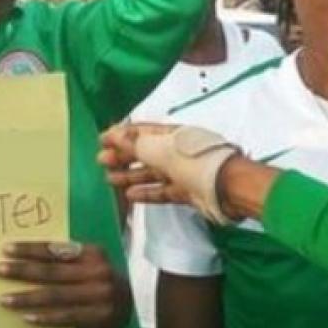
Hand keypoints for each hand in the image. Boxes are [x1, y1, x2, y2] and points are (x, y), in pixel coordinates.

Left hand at [0, 241, 130, 327]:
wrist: (129, 306)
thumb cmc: (97, 281)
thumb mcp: (88, 263)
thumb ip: (65, 259)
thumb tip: (22, 258)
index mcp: (93, 253)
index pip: (56, 249)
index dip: (30, 249)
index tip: (6, 249)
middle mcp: (99, 272)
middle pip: (52, 271)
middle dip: (22, 270)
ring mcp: (100, 296)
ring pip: (56, 295)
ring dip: (27, 297)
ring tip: (4, 299)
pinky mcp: (99, 318)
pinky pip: (66, 317)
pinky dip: (45, 317)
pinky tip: (26, 317)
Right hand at [98, 122, 241, 223]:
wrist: (225, 187)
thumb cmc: (193, 162)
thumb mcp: (160, 149)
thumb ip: (135, 143)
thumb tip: (114, 134)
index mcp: (172, 135)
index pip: (142, 131)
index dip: (121, 134)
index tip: (101, 140)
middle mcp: (176, 151)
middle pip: (145, 152)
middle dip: (123, 156)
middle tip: (101, 161)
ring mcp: (182, 172)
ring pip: (152, 173)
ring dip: (131, 175)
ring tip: (109, 179)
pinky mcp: (186, 192)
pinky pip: (162, 191)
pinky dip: (146, 193)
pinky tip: (130, 195)